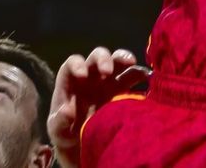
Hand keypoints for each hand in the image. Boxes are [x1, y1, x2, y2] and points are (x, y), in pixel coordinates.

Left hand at [47, 47, 145, 167]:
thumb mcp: (58, 132)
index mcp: (71, 82)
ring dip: (123, 58)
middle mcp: (90, 77)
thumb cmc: (66, 135)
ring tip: (131, 62)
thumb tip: (67, 110)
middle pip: (97, 57)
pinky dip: (140, 73)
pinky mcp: (122, 92)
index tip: (82, 75)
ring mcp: (107, 83)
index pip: (72, 63)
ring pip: (116, 61)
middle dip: (102, 59)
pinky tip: (147, 78)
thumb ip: (59, 122)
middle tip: (107, 71)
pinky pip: (133, 76)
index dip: (77, 64)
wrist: (83, 148)